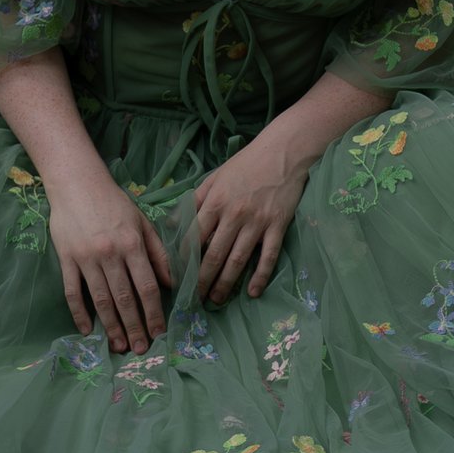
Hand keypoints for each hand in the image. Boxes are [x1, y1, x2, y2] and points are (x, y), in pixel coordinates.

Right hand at [47, 166, 173, 354]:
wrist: (76, 182)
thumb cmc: (113, 202)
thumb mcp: (141, 221)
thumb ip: (157, 252)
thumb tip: (172, 282)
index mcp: (132, 244)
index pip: (147, 286)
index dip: (154, 313)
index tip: (160, 332)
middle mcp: (110, 253)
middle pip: (125, 298)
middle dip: (135, 327)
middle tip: (141, 350)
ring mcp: (86, 258)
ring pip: (101, 300)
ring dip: (111, 326)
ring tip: (119, 346)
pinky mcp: (66, 259)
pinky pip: (73, 292)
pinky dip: (79, 313)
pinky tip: (87, 330)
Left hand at [191, 127, 309, 303]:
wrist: (282, 152)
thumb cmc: (245, 165)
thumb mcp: (214, 177)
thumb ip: (194, 201)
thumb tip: (171, 224)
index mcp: (215, 202)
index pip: (194, 237)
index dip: (184, 260)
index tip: (178, 277)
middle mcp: (234, 215)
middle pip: (213, 255)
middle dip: (201, 280)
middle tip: (194, 300)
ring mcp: (257, 222)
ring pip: (237, 260)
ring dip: (225, 284)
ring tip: (216, 300)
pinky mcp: (277, 226)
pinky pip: (268, 257)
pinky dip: (260, 277)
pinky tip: (252, 292)